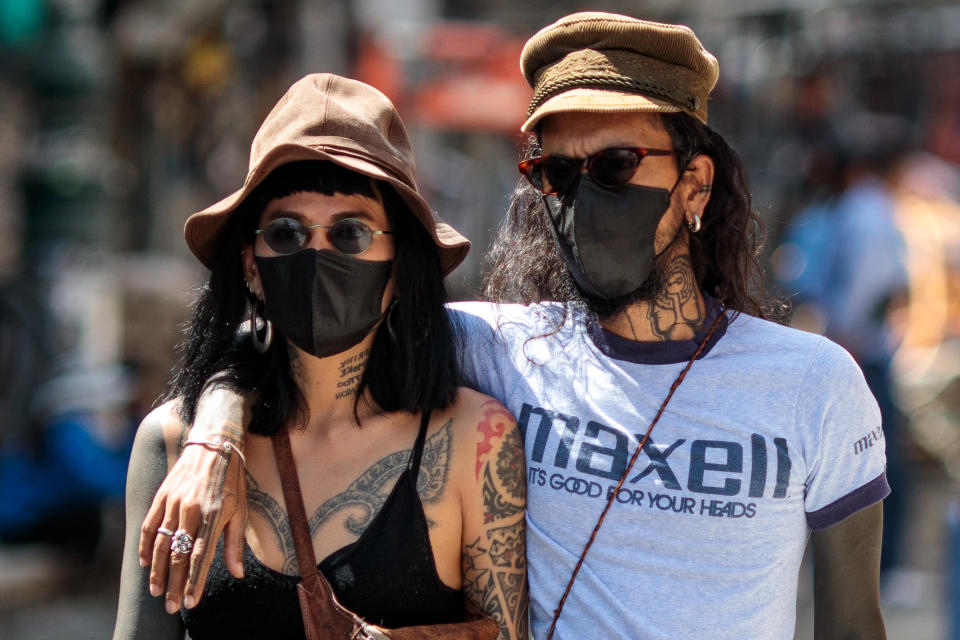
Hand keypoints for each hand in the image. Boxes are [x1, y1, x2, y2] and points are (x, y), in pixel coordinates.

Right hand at [138, 385, 252, 612]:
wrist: (215, 443)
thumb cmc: (232, 480)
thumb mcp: (241, 510)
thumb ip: (235, 543)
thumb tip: (237, 574)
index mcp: (214, 515)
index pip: (201, 556)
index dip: (195, 581)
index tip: (191, 603)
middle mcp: (191, 511)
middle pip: (178, 555)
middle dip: (175, 584)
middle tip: (172, 607)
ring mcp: (173, 503)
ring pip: (161, 544)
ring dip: (157, 571)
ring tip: (158, 592)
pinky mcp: (161, 496)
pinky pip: (149, 526)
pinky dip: (144, 547)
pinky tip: (145, 564)